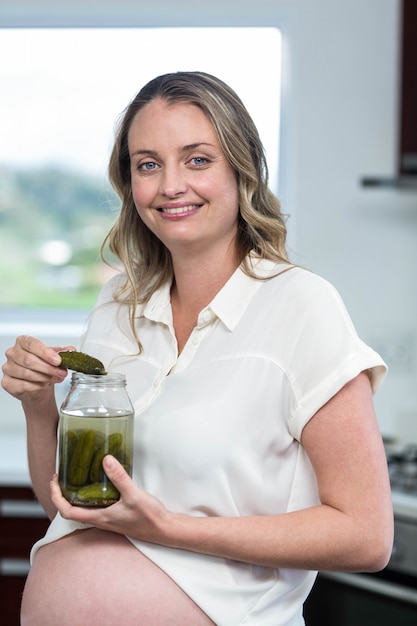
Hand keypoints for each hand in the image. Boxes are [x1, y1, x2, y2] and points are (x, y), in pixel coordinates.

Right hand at [1, 335, 72, 401]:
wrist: (38, 386)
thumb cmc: (43, 368)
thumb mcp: (54, 357)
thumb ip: (63, 352)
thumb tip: (71, 350)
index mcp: (23, 342)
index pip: (32, 344)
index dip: (46, 353)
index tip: (58, 361)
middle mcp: (13, 353)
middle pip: (29, 360)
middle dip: (49, 368)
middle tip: (61, 373)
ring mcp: (8, 368)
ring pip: (27, 373)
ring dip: (45, 378)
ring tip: (55, 379)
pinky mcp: (7, 382)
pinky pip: (23, 385)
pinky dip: (36, 386)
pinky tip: (44, 385)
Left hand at [50, 455, 172, 543]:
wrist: (164, 530)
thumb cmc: (149, 517)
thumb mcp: (134, 495)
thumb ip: (120, 477)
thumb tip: (105, 459)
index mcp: (100, 518)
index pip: (68, 512)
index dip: (57, 498)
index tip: (54, 481)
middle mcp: (101, 520)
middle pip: (72, 511)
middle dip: (62, 495)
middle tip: (61, 477)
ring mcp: (108, 519)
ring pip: (84, 509)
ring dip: (75, 495)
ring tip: (75, 478)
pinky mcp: (115, 516)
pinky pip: (95, 507)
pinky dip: (89, 496)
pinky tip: (98, 484)